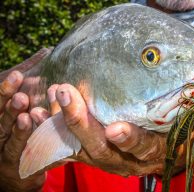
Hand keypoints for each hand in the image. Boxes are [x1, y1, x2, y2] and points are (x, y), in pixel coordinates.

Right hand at [0, 71, 45, 191]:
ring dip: (19, 131)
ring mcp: (7, 152)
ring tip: (27, 119)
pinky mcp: (21, 167)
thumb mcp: (24, 97)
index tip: (17, 75)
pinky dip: (37, 155)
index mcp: (0, 115)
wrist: (16, 160)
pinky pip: (29, 161)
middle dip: (9, 109)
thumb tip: (47, 51)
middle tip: (22, 98)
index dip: (5, 89)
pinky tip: (47, 149)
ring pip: (11, 142)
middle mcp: (0, 134)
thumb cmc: (19, 120)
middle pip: (1, 121)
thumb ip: (32, 75)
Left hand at [47, 83, 185, 176]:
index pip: (142, 147)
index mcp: (152, 152)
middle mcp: (127, 161)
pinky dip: (53, 132)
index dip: (129, 139)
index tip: (115, 129)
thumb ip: (184, 112)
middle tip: (66, 95)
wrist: (168, 156)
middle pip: (102, 149)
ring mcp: (108, 160)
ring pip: (81, 149)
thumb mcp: (185, 126)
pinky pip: (70, 148)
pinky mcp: (95, 156)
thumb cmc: (177, 136)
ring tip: (48, 98)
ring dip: (62, 125)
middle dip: (82, 124)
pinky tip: (38, 114)